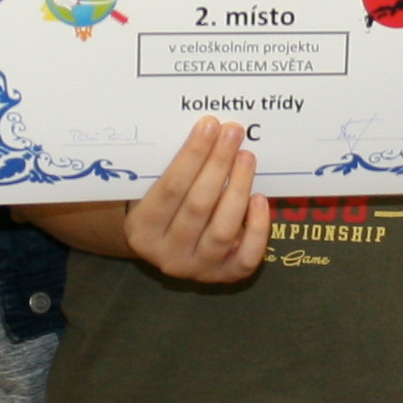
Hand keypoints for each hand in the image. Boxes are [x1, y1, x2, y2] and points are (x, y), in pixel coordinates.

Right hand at [124, 116, 269, 282]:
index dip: (192, 155)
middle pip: (198, 206)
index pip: (170, 188)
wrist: (167, 249)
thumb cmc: (165, 208)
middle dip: (218, 164)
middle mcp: (167, 255)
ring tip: (247, 157)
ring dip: (238, 189)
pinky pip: (247, 256)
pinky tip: (260, 199)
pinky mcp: (225, 277)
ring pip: (223, 230)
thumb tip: (211, 131)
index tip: (209, 125)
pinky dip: (258, 228)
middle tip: (233, 133)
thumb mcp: (154, 191)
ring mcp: (197, 269)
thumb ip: (177, 170)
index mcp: (142, 230)